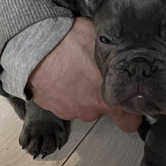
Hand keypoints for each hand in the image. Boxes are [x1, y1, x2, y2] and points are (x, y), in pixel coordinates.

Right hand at [28, 17, 140, 131]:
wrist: (33, 46)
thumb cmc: (70, 43)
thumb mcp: (103, 44)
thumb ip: (117, 58)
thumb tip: (126, 54)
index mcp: (108, 99)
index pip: (130, 122)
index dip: (132, 114)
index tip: (130, 104)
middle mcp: (90, 110)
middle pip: (103, 108)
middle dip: (101, 93)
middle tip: (94, 72)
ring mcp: (69, 110)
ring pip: (83, 103)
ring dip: (81, 91)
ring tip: (75, 69)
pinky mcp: (52, 107)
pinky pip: (65, 100)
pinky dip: (65, 90)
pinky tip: (62, 72)